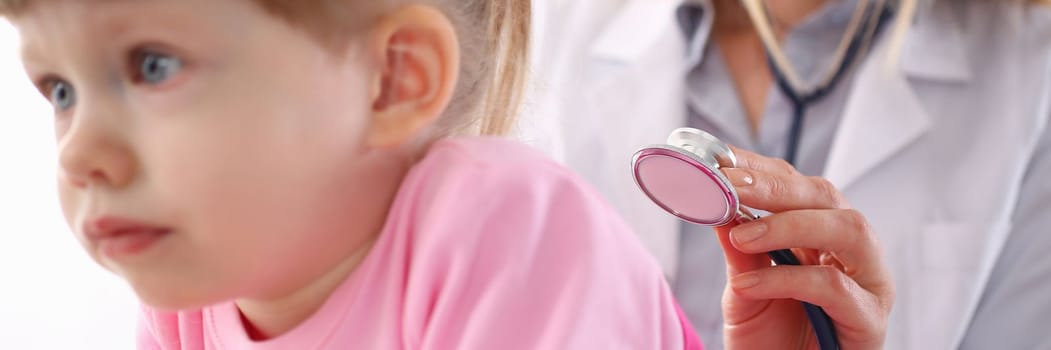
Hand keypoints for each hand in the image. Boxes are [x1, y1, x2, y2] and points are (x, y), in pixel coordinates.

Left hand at [717, 147, 894, 349]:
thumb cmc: (772, 341)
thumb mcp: (744, 290)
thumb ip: (739, 249)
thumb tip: (715, 201)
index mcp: (823, 236)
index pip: (798, 186)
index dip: (762, 168)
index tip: (722, 158)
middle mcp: (852, 252)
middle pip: (826, 197)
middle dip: (775, 186)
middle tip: (729, 184)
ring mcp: (869, 284)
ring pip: (847, 229)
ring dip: (789, 224)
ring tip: (741, 234)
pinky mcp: (870, 320)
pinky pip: (834, 286)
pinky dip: (786, 279)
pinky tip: (749, 283)